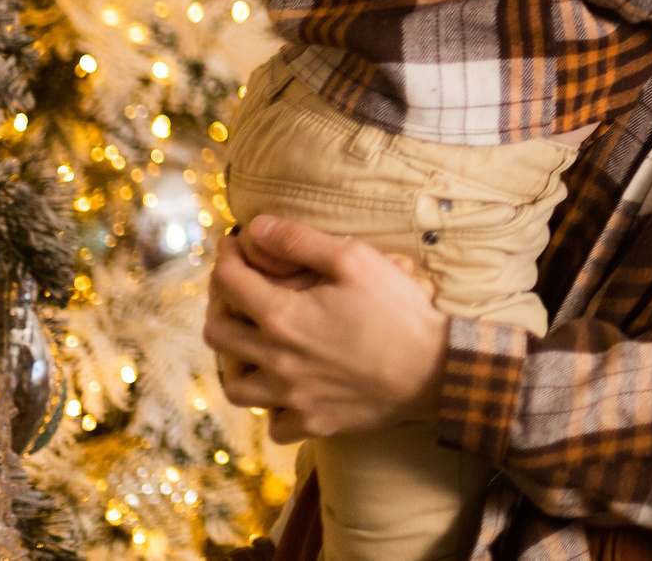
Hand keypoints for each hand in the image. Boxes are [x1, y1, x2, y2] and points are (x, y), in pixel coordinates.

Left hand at [204, 215, 447, 441]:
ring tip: (250, 345)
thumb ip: (301, 240)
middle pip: (218, 334)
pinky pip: (274, 424)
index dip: (226, 258)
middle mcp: (276, 359)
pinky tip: (286, 390)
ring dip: (235, 362)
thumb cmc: (398, 309)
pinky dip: (272, 409)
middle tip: (237, 290)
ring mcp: (291, 396)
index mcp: (282, 316)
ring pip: (235, 386)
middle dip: (219, 304)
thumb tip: (256, 228)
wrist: (434, 370)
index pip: (229, 282)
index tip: (234, 247)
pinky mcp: (313, 422)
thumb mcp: (356, 259)